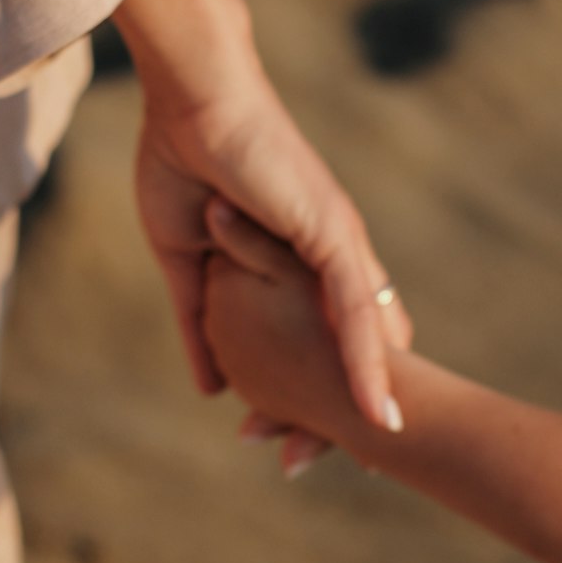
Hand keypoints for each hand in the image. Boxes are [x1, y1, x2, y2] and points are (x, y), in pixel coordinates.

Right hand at [114, 0, 411, 446]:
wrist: (188, 101)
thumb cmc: (182, 163)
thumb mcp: (186, 266)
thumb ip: (201, 323)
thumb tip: (211, 385)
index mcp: (297, 263)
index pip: (322, 338)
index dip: (316, 391)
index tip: (302, 442)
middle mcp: (330, 257)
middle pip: (355, 345)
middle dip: (349, 406)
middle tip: (345, 461)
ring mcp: (339, 245)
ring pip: (369, 335)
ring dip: (370, 394)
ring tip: (379, 449)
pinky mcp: (335, 234)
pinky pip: (358, 311)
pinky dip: (370, 363)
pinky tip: (378, 408)